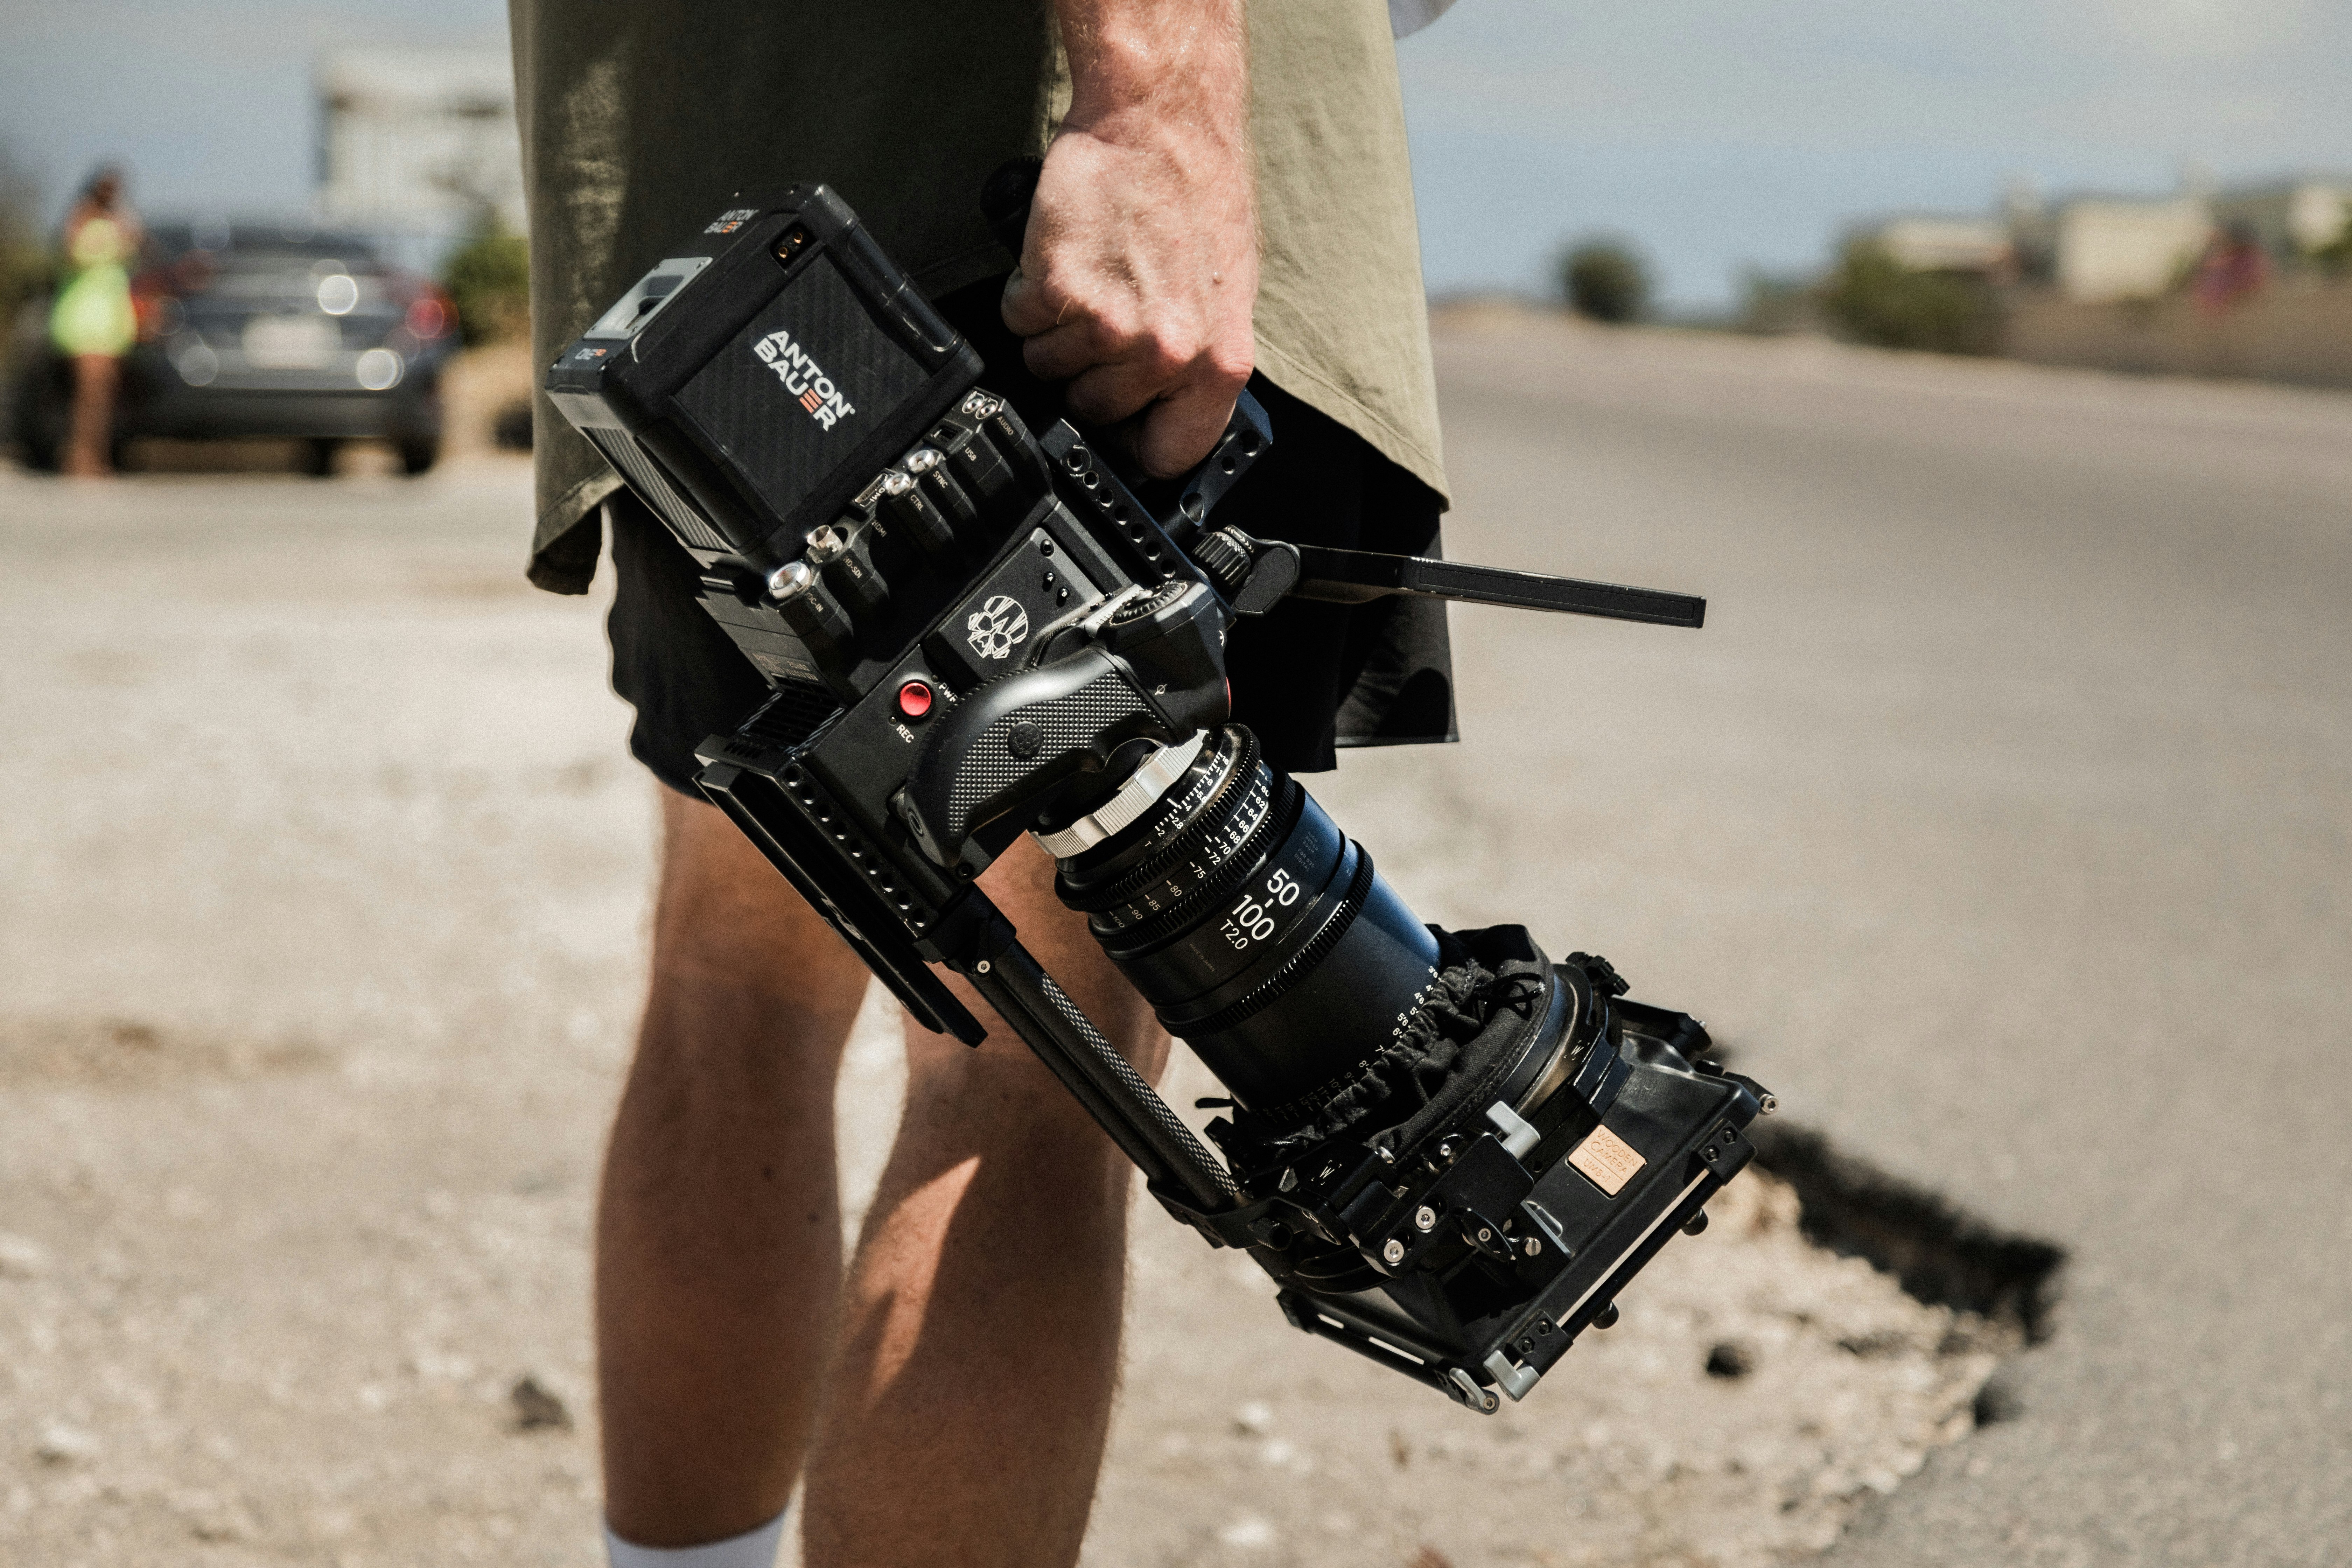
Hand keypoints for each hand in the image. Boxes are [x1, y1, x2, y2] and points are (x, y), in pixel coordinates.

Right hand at [1001, 1, 1256, 478]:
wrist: (1159, 125)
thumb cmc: (1194, 200)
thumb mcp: (1223, 298)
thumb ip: (1195, 366)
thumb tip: (1165, 414)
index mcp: (1216, 364)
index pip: (1168, 455)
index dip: (1135, 445)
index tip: (1120, 430)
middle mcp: (1166, 354)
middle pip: (1094, 411)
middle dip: (1086, 372)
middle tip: (1104, 316)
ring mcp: (1108, 326)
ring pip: (1049, 369)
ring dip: (1055, 331)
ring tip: (1089, 278)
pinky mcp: (1057, 291)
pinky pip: (1018, 322)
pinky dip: (1027, 295)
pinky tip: (1062, 260)